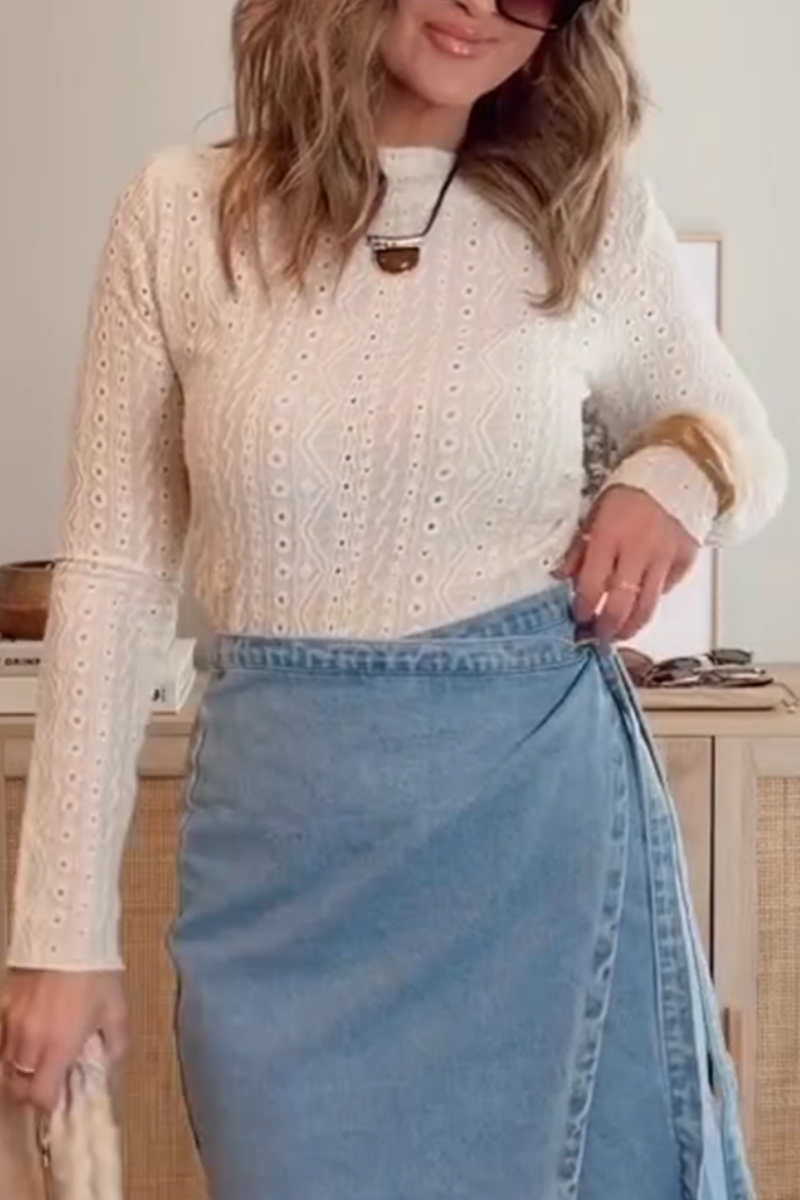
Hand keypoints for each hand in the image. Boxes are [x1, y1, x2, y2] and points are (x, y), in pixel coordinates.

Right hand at [0, 969, 126, 1113]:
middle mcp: (31, 1040)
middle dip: (33, 1089)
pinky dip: (8, 1045)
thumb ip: (114, 1050)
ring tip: (39, 1058)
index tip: (60, 1097)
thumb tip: (110, 1078)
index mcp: (60, 1046)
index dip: (49, 1104)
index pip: (40, 1097)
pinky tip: (24, 1036)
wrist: (70, 935)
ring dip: (21, 1069)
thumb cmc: (97, 973)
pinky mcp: (4, 1004)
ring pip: (6, 1064)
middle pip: (18, 1086)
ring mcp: (13, 1022)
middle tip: (50, 1080)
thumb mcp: (116, 1012)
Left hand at [555, 485, 699, 642]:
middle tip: (599, 637)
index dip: (583, 608)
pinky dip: (654, 597)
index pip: (592, 585)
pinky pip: (668, 588)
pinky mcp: (685, 558)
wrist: (669, 479)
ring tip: (619, 634)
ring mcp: (666, 556)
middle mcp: (640, 548)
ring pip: (648, 605)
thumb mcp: (592, 517)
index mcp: (610, 535)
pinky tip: (641, 600)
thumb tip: (560, 579)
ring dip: (631, 626)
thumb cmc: (625, 499)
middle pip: (622, 603)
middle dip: (607, 627)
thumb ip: (577, 551)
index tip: (578, 619)